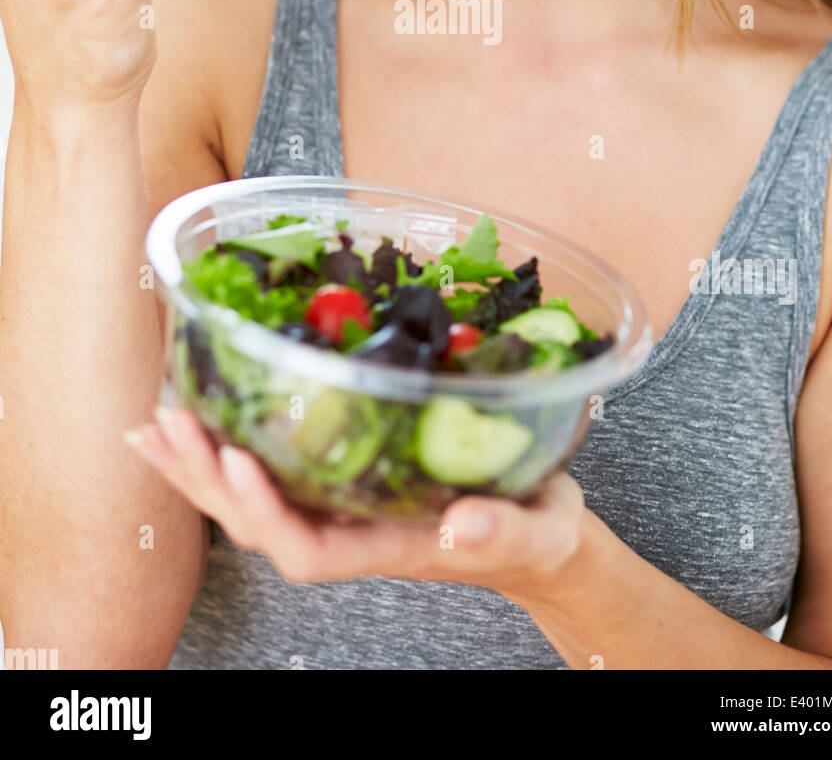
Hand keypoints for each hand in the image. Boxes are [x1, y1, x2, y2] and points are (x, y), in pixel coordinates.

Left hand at [125, 406, 587, 599]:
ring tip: (156, 425)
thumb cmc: (535, 532)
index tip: (237, 457)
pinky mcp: (341, 480)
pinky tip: (197, 420)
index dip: (264, 510)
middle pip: (258, 523)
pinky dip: (224, 449)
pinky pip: (271, 471)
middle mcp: (350, 530)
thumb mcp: (533, 529)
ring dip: (200, 465)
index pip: (306, 549)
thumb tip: (463, 525)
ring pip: (252, 500)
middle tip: (170, 422)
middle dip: (209, 477)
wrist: (537, 534)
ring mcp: (341, 508)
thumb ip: (501, 528)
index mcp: (385, 546)